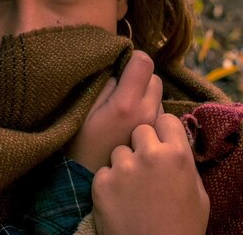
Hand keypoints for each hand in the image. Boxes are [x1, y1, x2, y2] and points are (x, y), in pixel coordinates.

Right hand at [66, 50, 163, 172]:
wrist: (89, 183)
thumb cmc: (80, 145)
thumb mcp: (84, 110)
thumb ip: (104, 86)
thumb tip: (119, 70)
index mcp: (127, 103)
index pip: (144, 63)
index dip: (132, 59)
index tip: (122, 67)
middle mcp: (148, 113)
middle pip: (155, 79)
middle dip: (141, 80)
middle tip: (123, 92)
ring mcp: (156, 129)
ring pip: (159, 98)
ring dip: (146, 98)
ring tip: (127, 113)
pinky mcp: (162, 142)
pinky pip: (160, 116)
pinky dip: (150, 115)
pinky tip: (133, 126)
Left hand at [92, 114, 209, 234]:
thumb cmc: (183, 228)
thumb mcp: (198, 193)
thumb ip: (184, 161)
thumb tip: (173, 140)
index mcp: (177, 155)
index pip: (165, 119)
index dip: (163, 132)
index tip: (162, 143)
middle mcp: (149, 155)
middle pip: (140, 130)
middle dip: (142, 145)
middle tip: (146, 169)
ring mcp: (123, 167)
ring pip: (119, 150)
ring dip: (124, 164)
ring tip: (133, 190)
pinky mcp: (102, 182)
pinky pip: (104, 171)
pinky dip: (109, 184)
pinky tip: (120, 202)